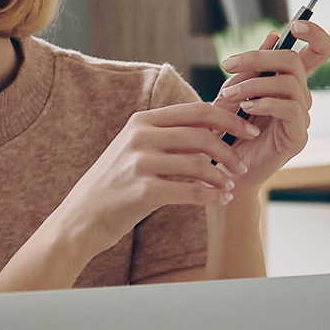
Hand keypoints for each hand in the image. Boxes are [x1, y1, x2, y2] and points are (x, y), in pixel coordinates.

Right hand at [49, 101, 245, 254]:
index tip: (248, 130)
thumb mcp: (133, 149)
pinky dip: (213, 196)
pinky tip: (221, 200)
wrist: (80, 218)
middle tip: (243, 166)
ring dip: (222, 177)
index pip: (195, 111)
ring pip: (200, 164)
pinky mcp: (143, 191)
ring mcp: (140, 163)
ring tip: (230, 187)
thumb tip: (213, 128)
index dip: (228, 118)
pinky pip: (192, 191)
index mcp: (141, 121)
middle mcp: (139, 137)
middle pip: (202, 135)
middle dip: (230, 150)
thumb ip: (167, 136)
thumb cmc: (114, 185)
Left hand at [212, 19, 329, 190]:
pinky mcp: (297, 137)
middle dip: (260, 58)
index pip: (318, 51)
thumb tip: (273, 35)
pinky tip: (245, 109)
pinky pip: (290, 109)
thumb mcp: (234, 92)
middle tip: (228, 65)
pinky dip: (265, 103)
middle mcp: (300, 97)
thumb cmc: (228, 130)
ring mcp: (301, 117)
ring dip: (254, 84)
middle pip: (295, 61)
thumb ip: (253, 67)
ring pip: (290, 84)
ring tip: (229, 95)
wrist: (224, 170)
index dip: (316, 33)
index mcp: (288, 82)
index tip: (296, 24)